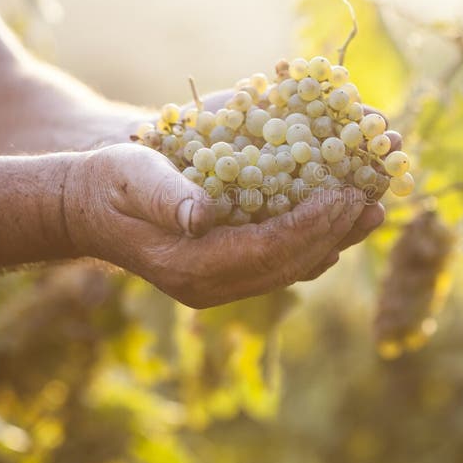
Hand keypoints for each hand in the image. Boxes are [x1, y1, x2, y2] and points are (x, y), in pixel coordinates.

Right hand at [64, 143, 384, 307]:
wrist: (87, 210)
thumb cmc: (110, 184)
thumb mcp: (133, 177)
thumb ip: (167, 196)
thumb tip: (202, 215)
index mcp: (190, 265)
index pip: (267, 249)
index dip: (312, 223)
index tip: (347, 194)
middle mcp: (209, 285)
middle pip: (288, 264)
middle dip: (335, 233)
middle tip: (375, 203)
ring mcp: (216, 286)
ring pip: (289, 269)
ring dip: (333, 242)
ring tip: (370, 213)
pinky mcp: (222, 276)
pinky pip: (278, 266)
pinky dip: (311, 245)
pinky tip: (336, 225)